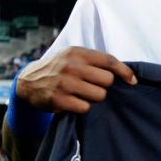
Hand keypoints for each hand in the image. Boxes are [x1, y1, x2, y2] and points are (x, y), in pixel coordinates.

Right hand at [18, 47, 136, 113]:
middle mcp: (71, 66)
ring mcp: (64, 82)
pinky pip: (85, 107)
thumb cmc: (59, 69)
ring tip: (82, 94)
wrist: (27, 82)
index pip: (109, 61)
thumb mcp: (74, 57)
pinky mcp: (58, 99)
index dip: (124, 72)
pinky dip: (82, 107)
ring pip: (99, 95)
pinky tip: (73, 102)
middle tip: (92, 86)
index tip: (133, 81)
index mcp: (77, 53)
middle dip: (104, 86)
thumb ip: (95, 61)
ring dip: (94, 98)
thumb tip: (126, 74)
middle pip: (107, 81)